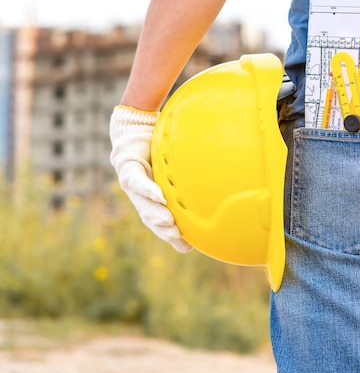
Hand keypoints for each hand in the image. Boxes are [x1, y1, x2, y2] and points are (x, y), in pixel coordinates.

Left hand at [109, 105, 191, 252]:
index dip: (171, 235)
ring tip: (170, 223)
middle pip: (150, 217)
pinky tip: (160, 197)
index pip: (161, 219)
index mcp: (151, 195)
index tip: (187, 248)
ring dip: (156, 214)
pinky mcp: (126, 166)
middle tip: (179, 239)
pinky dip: (148, 189)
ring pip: (142, 203)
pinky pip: (137, 180)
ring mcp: (131, 181)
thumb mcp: (175, 164)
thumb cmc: (158, 144)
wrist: (134, 124)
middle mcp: (139, 192)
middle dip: (164, 230)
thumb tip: (219, 182)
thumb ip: (189, 176)